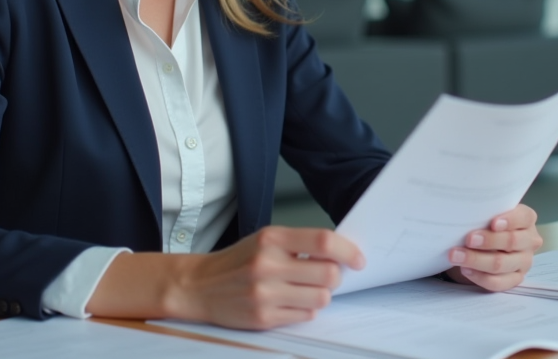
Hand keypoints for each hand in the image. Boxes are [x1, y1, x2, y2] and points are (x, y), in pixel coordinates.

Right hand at [170, 226, 364, 329]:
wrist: (199, 286)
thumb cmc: (238, 261)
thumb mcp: (265, 240)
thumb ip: (299, 243)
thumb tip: (341, 252)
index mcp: (271, 239)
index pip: (323, 241)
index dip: (348, 250)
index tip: (358, 259)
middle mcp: (268, 265)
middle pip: (329, 273)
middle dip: (336, 276)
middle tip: (328, 275)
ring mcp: (265, 293)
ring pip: (321, 298)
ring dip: (321, 295)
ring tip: (306, 289)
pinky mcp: (263, 318)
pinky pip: (305, 316)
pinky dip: (305, 310)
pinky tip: (290, 302)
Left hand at [445, 203, 542, 291]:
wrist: (484, 244)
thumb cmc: (487, 223)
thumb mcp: (488, 214)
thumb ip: (485, 212)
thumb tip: (465, 212)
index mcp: (527, 219)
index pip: (523, 217)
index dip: (510, 220)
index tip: (493, 223)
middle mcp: (530, 241)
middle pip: (512, 242)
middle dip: (488, 241)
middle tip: (468, 239)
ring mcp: (524, 262)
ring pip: (501, 264)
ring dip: (476, 260)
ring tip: (456, 255)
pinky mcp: (515, 279)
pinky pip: (498, 283)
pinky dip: (480, 277)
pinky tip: (465, 269)